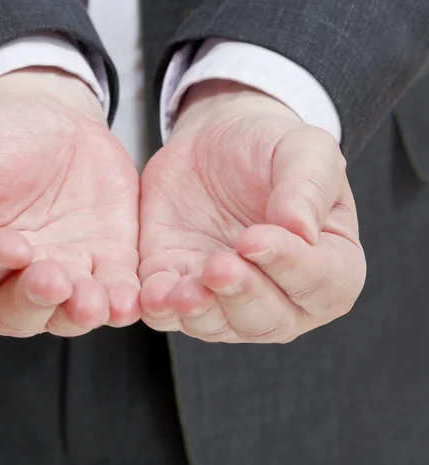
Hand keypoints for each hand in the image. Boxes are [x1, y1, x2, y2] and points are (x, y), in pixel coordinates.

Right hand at [0, 68, 139, 336]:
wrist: (52, 126)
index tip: (12, 246)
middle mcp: (0, 283)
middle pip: (9, 311)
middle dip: (32, 299)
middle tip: (53, 280)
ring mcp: (56, 280)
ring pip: (61, 314)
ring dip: (77, 313)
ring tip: (92, 304)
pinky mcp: (101, 269)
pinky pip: (111, 295)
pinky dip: (120, 303)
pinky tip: (128, 302)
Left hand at [139, 80, 365, 342]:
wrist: (215, 146)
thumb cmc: (271, 152)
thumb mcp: (304, 150)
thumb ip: (308, 187)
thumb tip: (301, 229)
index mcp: (329, 265)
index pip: (323, 284)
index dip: (291, 267)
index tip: (256, 240)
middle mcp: (281, 296)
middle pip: (269, 319)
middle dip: (242, 296)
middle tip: (219, 267)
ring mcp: (227, 300)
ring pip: (217, 325)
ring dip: (200, 312)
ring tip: (185, 290)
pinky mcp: (179, 289)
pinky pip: (168, 313)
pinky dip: (160, 309)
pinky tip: (153, 297)